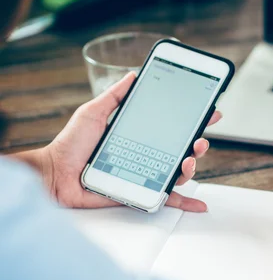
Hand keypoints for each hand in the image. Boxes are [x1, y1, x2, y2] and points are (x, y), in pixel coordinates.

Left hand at [41, 72, 219, 211]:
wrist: (55, 174)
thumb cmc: (70, 145)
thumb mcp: (93, 112)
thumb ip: (114, 96)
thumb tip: (133, 75)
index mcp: (140, 135)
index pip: (172, 126)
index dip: (193, 119)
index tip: (209, 111)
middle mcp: (147, 154)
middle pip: (182, 149)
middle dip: (198, 142)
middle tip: (199, 139)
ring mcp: (146, 173)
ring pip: (179, 172)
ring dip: (192, 166)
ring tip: (189, 160)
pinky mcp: (142, 192)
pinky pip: (167, 198)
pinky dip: (185, 202)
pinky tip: (199, 204)